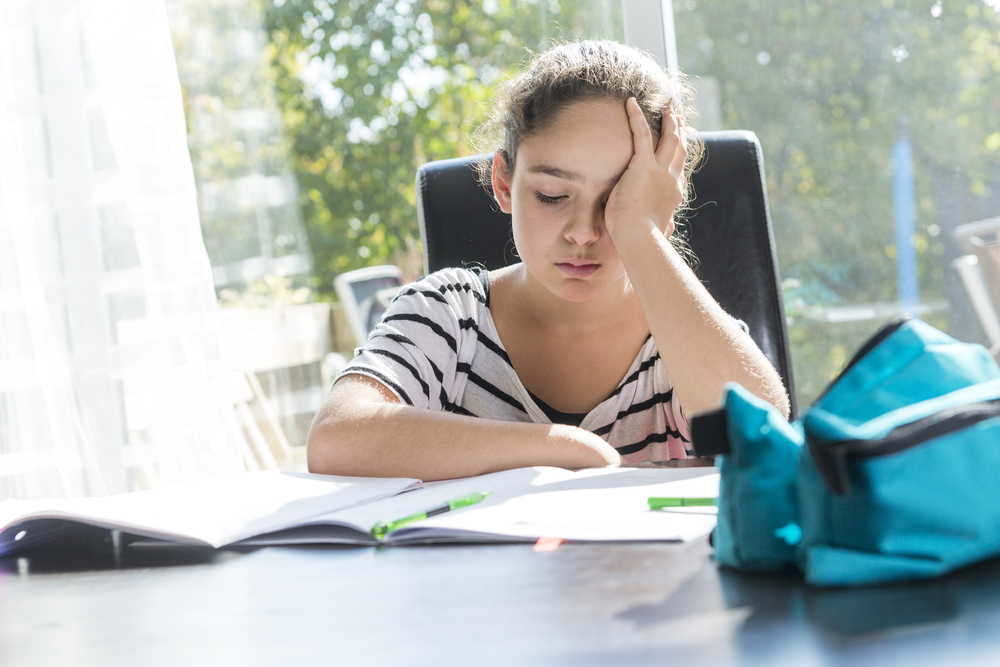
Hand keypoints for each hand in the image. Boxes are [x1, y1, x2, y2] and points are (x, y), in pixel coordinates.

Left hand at [604, 98, 686, 243]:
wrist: (639, 237)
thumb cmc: (643, 237)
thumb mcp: (660, 228)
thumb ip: (666, 225)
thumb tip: (671, 230)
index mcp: (674, 192)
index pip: (679, 166)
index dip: (679, 151)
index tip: (680, 140)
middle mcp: (672, 178)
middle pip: (679, 147)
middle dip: (679, 129)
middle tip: (677, 115)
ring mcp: (661, 170)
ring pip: (669, 137)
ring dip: (668, 120)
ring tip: (665, 105)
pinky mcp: (644, 165)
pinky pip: (642, 134)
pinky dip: (636, 117)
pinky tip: (630, 103)